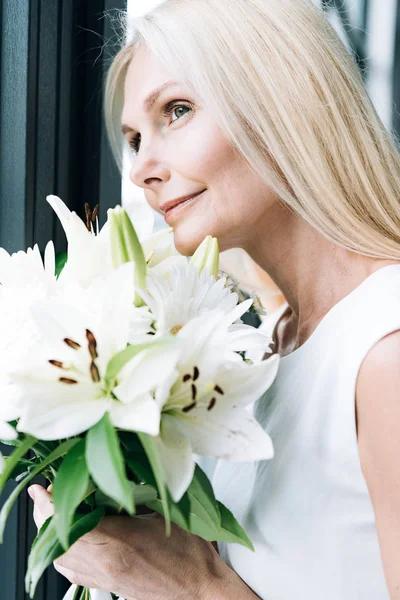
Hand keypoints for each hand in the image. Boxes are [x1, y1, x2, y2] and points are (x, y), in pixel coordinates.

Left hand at [27, 484, 237, 599]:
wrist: (200, 589)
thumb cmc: (189, 551)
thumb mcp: (161, 512)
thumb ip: (131, 495)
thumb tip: (109, 476)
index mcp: (118, 542)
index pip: (68, 523)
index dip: (49, 505)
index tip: (41, 490)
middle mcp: (105, 564)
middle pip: (57, 543)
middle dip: (46, 517)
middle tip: (48, 496)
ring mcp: (104, 579)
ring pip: (61, 560)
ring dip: (52, 535)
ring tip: (57, 513)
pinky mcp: (107, 587)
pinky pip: (72, 572)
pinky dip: (64, 553)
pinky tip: (71, 538)